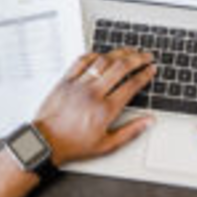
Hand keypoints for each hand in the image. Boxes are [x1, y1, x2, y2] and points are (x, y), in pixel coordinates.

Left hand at [33, 48, 155, 165]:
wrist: (45, 142)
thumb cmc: (73, 145)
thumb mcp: (107, 145)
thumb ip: (131, 132)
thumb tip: (148, 121)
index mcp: (105, 110)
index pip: (131, 85)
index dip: (145, 75)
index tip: (151, 69)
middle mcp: (93, 93)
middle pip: (121, 67)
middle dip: (137, 58)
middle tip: (146, 55)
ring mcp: (78, 85)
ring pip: (103, 60)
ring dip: (119, 53)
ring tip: (129, 51)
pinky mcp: (65, 81)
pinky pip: (81, 60)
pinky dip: (94, 54)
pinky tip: (102, 54)